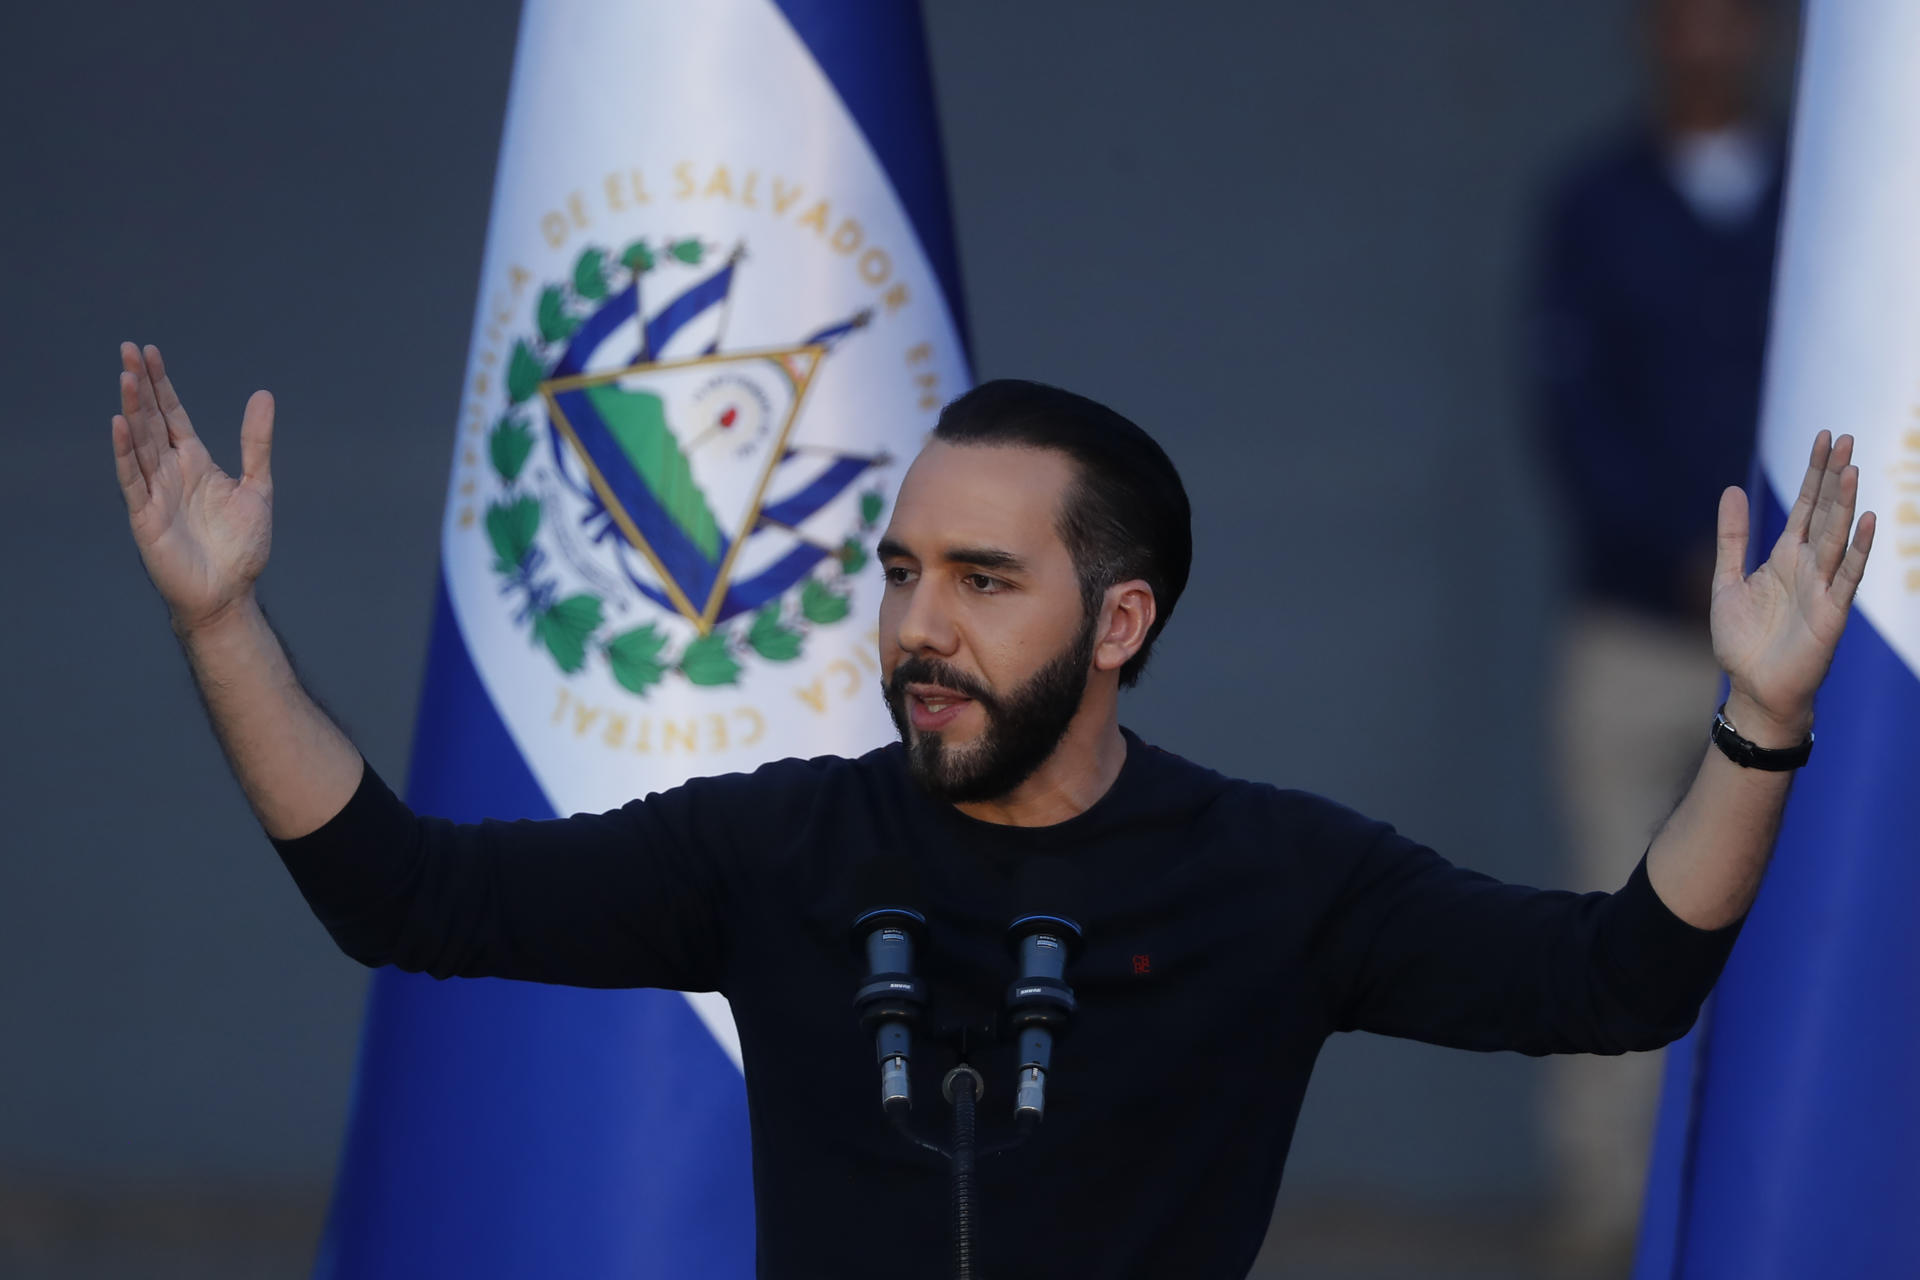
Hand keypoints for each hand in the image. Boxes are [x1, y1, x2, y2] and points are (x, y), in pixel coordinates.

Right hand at [111, 343, 275, 633]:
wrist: (228, 592)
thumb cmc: (241, 546)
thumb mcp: (257, 486)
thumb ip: (256, 442)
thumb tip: (263, 394)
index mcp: (196, 463)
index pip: (173, 415)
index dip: (163, 385)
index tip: (151, 352)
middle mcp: (171, 472)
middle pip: (152, 420)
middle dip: (142, 386)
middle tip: (129, 348)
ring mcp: (156, 492)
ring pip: (140, 443)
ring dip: (133, 410)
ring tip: (126, 376)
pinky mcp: (146, 516)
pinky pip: (133, 479)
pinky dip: (126, 452)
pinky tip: (120, 424)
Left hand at [1710, 431, 1875, 743]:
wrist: (1754, 689)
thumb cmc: (1743, 640)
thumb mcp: (1726, 581)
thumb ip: (1732, 537)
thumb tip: (1731, 488)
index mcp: (1786, 556)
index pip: (1806, 505)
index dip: (1815, 472)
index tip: (1825, 437)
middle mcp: (1809, 566)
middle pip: (1826, 512)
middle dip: (1834, 476)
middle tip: (1846, 437)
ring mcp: (1823, 587)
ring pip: (1838, 537)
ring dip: (1846, 504)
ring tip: (1852, 468)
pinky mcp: (1831, 612)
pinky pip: (1848, 576)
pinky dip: (1857, 549)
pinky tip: (1866, 521)